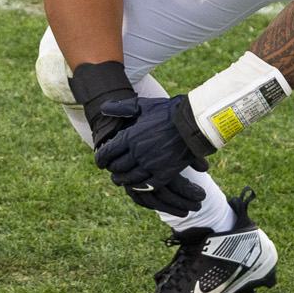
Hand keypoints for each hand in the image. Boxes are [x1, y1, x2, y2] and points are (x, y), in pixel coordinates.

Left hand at [90, 95, 209, 216]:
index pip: (107, 152)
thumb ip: (121, 108)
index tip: (99, 161)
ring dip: (122, 180)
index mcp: (130, 136)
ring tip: (119, 180)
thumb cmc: (167, 111)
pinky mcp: (164, 174)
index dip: (100, 158)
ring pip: (130, 179)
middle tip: (110, 169)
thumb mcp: (142, 105)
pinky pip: (147, 186)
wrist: (193, 123)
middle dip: (111, 169)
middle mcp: (138, 153)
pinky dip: (139, 187)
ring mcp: (151, 165)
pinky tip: (136, 185)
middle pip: (117, 167)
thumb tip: (103, 109)